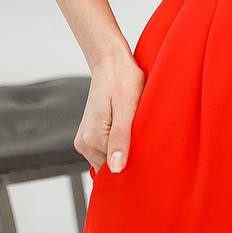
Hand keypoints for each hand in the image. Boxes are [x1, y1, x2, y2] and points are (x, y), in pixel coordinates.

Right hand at [74, 43, 145, 173]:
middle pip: (110, 167)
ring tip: (136, 130)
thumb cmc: (122, 79)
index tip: (147, 156)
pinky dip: (119, 144)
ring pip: (109, 159)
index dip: (133, 166)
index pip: (114, 171)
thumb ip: (121, 139)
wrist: (111, 61)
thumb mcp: (127, 108)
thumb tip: (116, 168)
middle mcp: (84, 142)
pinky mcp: (91, 134)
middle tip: (144, 139)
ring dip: (125, 151)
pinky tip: (129, 129)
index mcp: (92, 139)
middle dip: (128, 159)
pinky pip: (107, 149)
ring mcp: (85, 139)